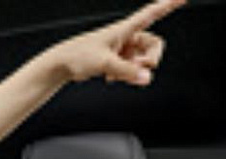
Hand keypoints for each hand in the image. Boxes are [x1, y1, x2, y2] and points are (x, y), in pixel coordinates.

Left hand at [53, 0, 185, 85]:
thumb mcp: (105, 63)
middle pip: (154, 45)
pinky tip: (110, 78)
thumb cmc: (78, 56)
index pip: (152, 12)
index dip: (169, 3)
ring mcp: (122, 48)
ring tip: (116, 76)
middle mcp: (126, 36)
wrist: (61, 64)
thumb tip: (147, 78)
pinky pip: (132, 68)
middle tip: (140, 70)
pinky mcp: (117, 59)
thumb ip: (127, 71)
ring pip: (143, 59)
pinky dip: (126, 74)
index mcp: (125, 28)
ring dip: (135, 70)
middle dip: (150, 60)